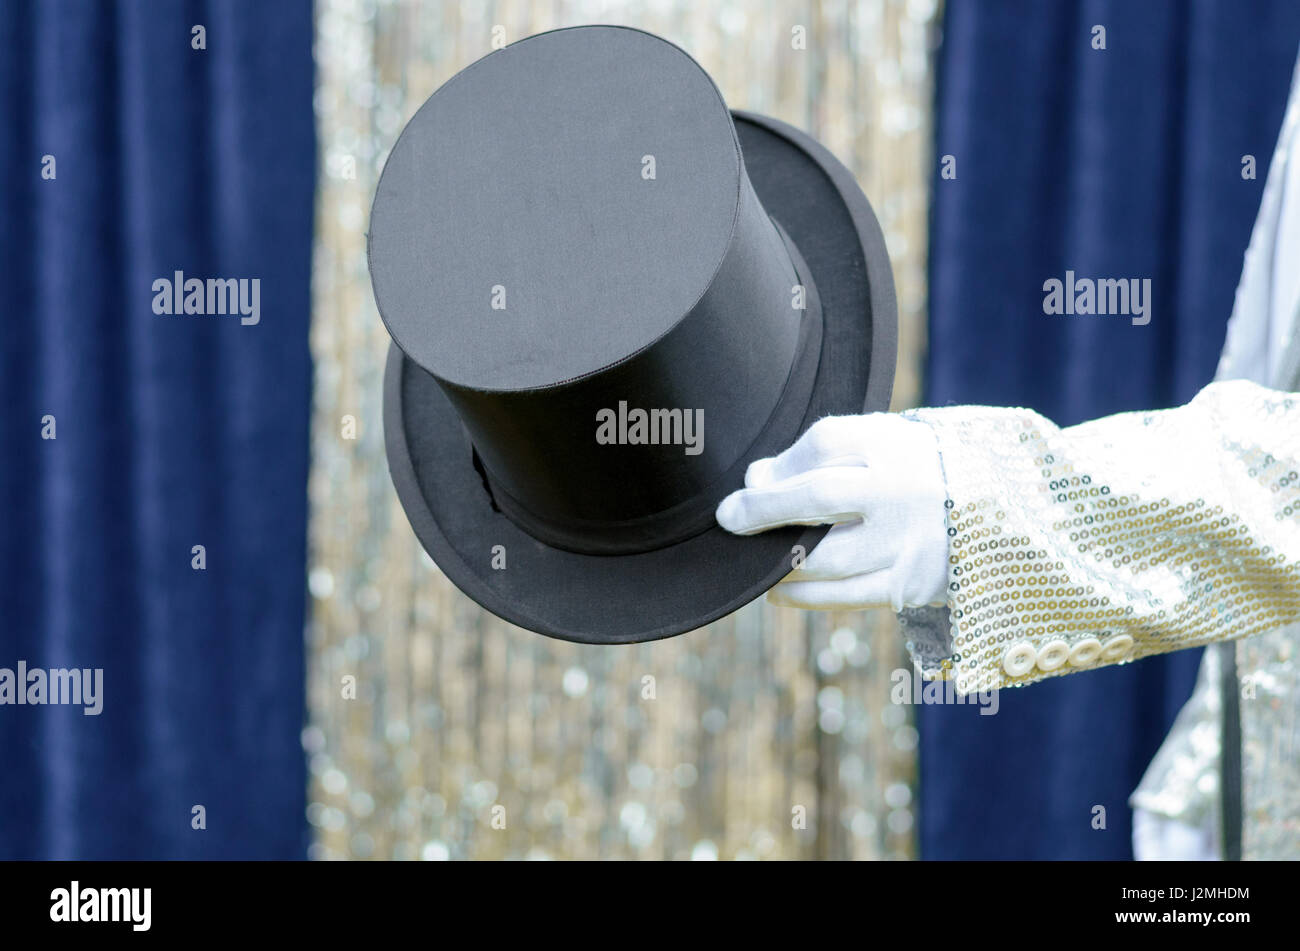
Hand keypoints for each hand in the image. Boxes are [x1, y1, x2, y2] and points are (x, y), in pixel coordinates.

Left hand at [715, 412, 949, 610]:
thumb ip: (826, 453)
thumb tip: (757, 478)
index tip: (756, 480)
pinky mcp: (910, 586)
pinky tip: (775, 591)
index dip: (781, 464)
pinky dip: (801, 596)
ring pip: (823, 556)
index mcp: (897, 445)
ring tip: (752, 557)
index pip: (824, 443)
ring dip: (776, 559)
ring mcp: (907, 542)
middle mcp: (903, 491)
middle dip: (762, 508)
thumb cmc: (920, 474)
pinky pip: (843, 596)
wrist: (1003, 517)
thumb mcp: (886, 444)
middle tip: (728, 517)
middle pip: (817, 495)